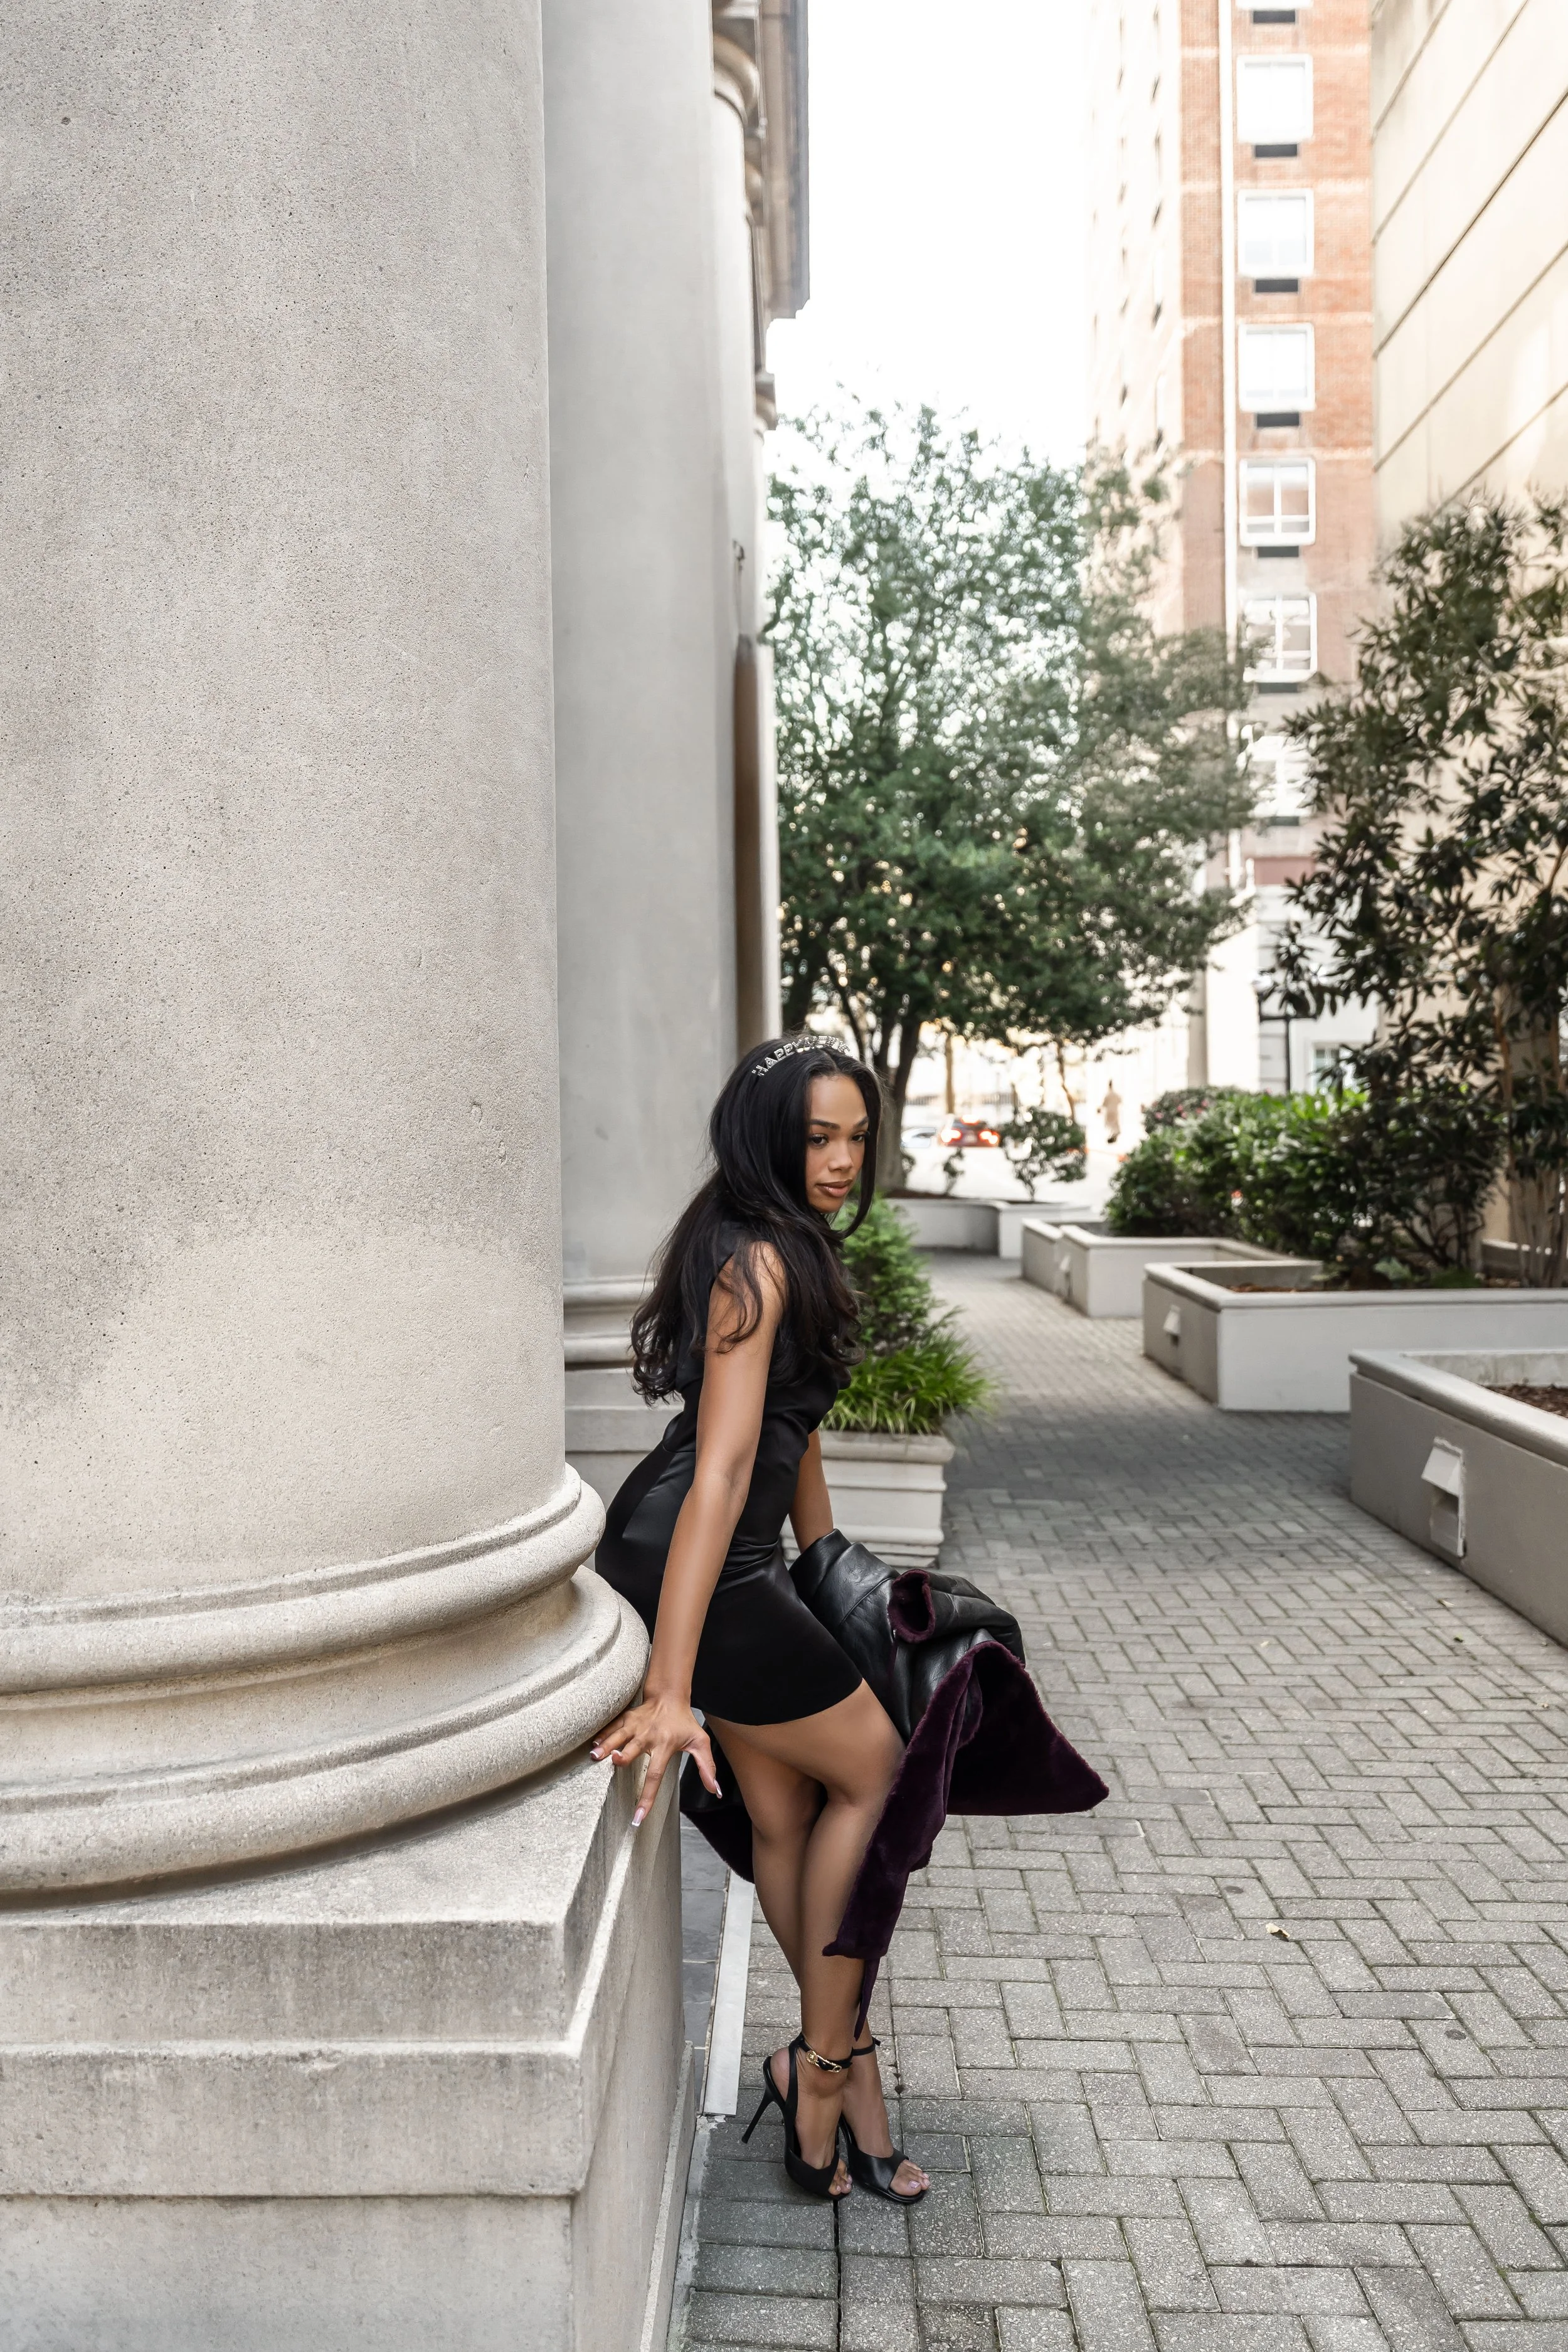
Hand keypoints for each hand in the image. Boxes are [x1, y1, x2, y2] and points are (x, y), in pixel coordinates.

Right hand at [591, 1692, 719, 1826]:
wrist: (669, 1696)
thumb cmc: (684, 1723)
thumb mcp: (700, 1743)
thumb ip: (707, 1767)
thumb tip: (715, 1791)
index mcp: (664, 1746)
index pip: (655, 1775)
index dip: (647, 1797)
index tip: (638, 1817)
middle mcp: (648, 1736)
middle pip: (633, 1750)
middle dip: (622, 1757)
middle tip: (614, 1763)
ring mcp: (635, 1726)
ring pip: (618, 1736)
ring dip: (606, 1746)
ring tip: (594, 1756)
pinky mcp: (626, 1718)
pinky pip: (612, 1727)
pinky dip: (602, 1735)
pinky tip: (592, 1744)